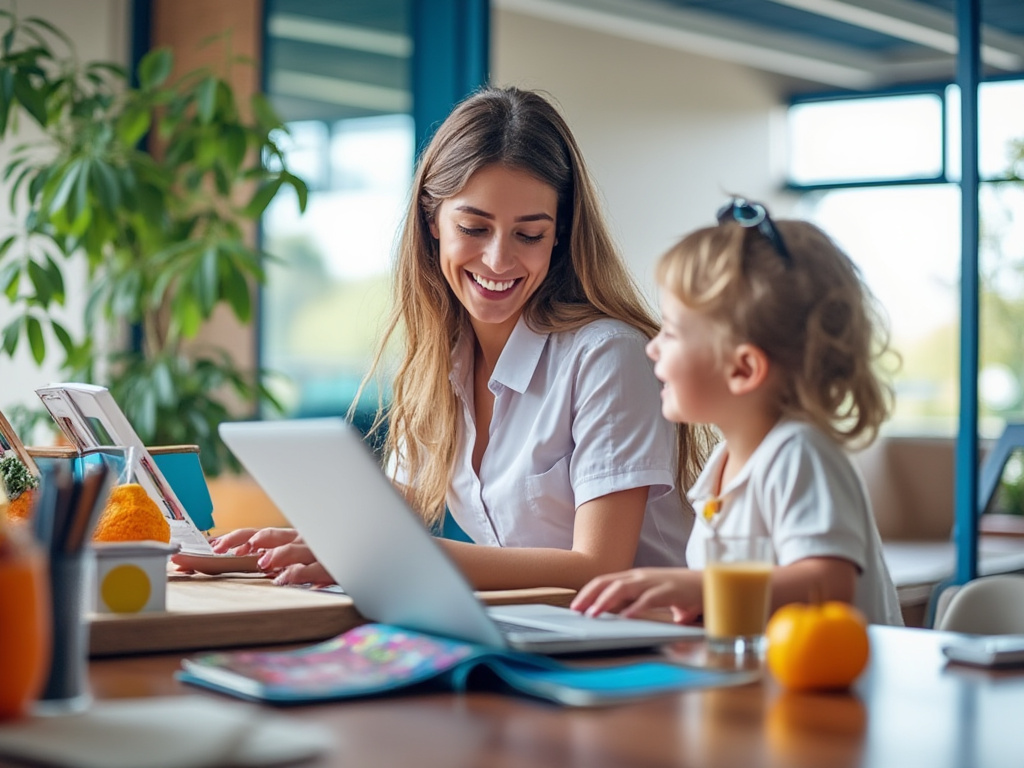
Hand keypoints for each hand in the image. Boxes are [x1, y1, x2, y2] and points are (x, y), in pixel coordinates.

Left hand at [208, 527, 333, 585]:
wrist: (360, 555)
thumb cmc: (328, 556)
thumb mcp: (300, 556)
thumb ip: (278, 557)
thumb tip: (250, 556)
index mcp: (291, 538)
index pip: (260, 534)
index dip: (237, 538)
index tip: (216, 546)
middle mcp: (301, 540)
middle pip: (271, 535)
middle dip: (247, 540)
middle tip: (226, 548)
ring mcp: (315, 552)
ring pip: (294, 549)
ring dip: (277, 554)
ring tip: (262, 562)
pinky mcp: (329, 567)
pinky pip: (312, 569)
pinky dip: (297, 573)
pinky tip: (285, 579)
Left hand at [570, 567, 702, 623]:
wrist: (708, 583)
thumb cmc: (679, 590)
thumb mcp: (652, 596)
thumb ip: (637, 603)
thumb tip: (622, 617)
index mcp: (635, 577)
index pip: (605, 581)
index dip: (589, 592)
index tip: (576, 605)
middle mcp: (640, 577)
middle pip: (608, 582)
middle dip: (590, 595)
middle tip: (576, 610)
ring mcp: (653, 582)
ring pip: (623, 588)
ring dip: (606, 601)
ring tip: (594, 614)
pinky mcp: (669, 591)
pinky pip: (648, 599)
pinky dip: (635, 607)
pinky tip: (626, 617)